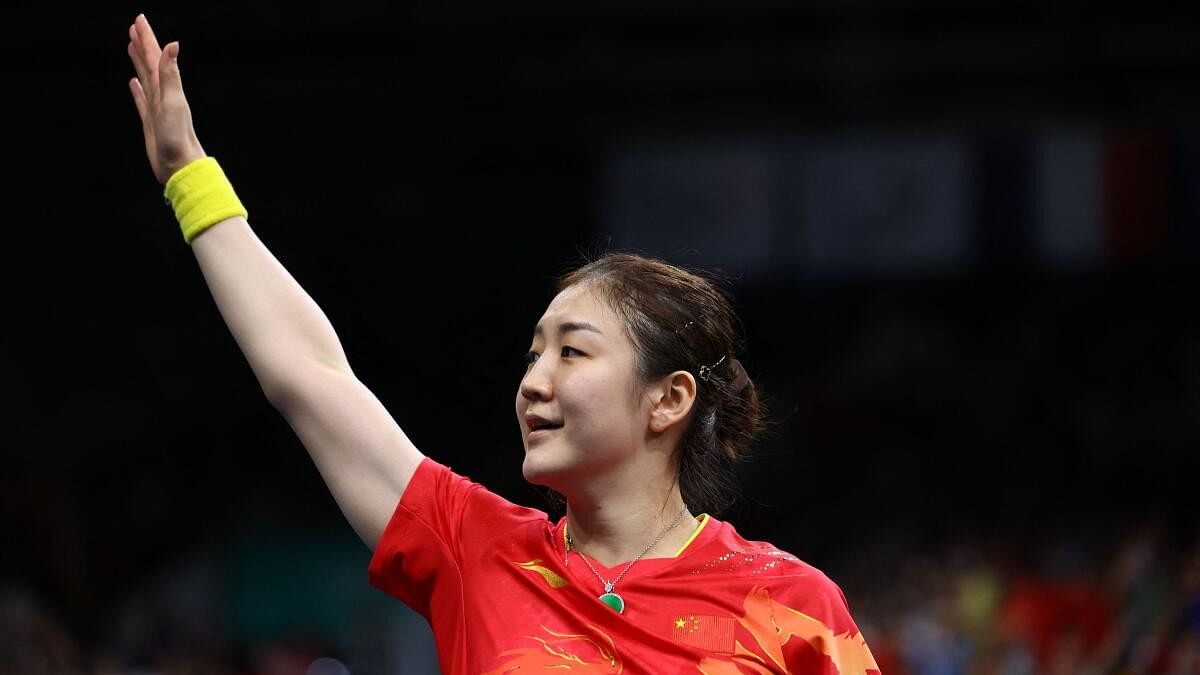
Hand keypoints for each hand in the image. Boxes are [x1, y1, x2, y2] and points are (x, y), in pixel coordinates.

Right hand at [127, 14, 206, 184]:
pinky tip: (133, 84)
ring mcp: (156, 108)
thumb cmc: (178, 137)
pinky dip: (137, 90)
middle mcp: (162, 95)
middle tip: (134, 27)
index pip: (155, 56)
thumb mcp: (173, 101)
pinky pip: (142, 100)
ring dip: (139, 62)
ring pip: (145, 78)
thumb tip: (174, 45)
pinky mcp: (151, 122)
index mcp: (167, 87)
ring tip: (131, 47)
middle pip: (150, 63)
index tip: (138, 20)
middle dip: (142, 44)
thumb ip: (171, 73)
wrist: (179, 166)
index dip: (147, 38)